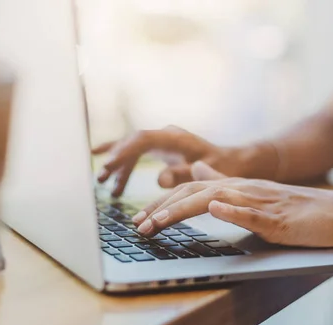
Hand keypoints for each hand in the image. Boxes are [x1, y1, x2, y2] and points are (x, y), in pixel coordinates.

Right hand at [92, 126, 251, 196]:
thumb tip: (159, 179)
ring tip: (102, 182)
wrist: (231, 161)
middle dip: (115, 159)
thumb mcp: (207, 173)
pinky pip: (135, 153)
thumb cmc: (222, 167)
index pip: (142, 140)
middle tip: (102, 176)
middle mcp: (165, 135)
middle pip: (132, 142)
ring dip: (117, 165)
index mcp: (175, 137)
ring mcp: (161, 140)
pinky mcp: (159, 149)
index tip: (110, 164)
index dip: (124, 151)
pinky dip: (121, 162)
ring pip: (131, 149)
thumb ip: (183, 174)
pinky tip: (107, 173)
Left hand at [132, 162, 332, 247]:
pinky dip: (231, 210)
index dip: (162, 204)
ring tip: (158, 221)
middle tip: (137, 226)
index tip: (140, 219)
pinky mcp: (277, 218)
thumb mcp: (255, 195)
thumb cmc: (297, 209)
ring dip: (183, 211)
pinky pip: (252, 213)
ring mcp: (260, 203)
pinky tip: (213, 209)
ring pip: (215, 201)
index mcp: (236, 186)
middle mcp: (243, 190)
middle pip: (193, 195)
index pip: (190, 192)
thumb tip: (199, 175)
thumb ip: (225, 185)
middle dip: (161, 210)